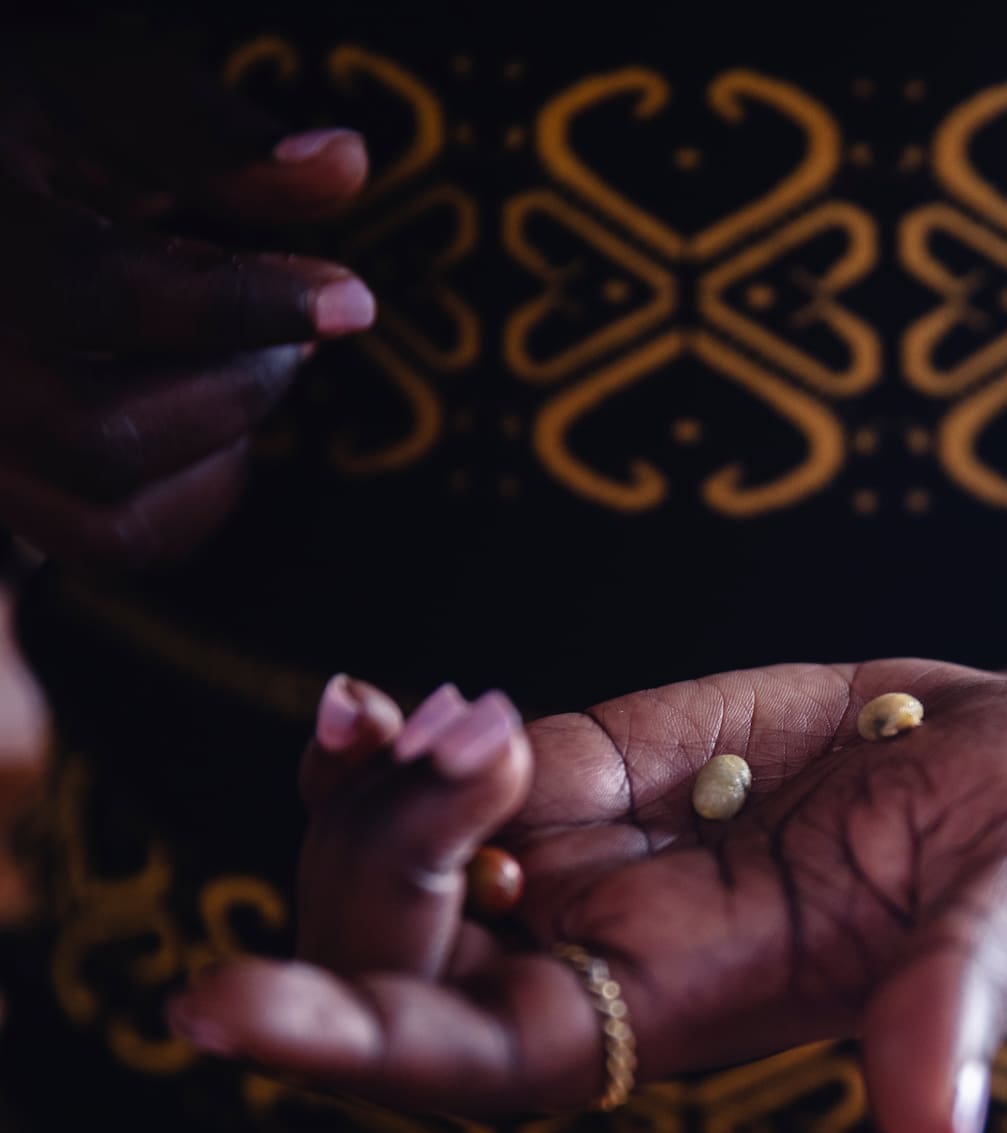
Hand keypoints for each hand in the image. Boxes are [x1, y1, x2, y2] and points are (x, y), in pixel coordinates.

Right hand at [0, 23, 373, 568]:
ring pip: (110, 519)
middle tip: (291, 331)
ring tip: (245, 367)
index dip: (240, 306)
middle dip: (235, 386)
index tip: (351, 300)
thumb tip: (343, 164)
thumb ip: (206, 134)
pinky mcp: (4, 489)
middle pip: (105, 435)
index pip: (98, 297)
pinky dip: (193, 499)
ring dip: (220, 453)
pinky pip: (112, 546)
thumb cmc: (24, 132)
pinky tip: (210, 420)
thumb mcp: (94, 91)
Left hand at [171, 662, 1006, 1132]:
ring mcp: (598, 849)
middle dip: (378, 859)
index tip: (223, 1005)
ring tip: (412, 712)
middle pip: (408, 951)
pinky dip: (392, 742)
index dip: (361, 1039)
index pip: (493, 1055)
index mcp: (697, 1009)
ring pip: (404, 857)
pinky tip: (373, 702)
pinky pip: (456, 768)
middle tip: (465, 743)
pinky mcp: (603, 759)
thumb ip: (960, 1009)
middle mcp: (618, 947)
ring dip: (368, 790)